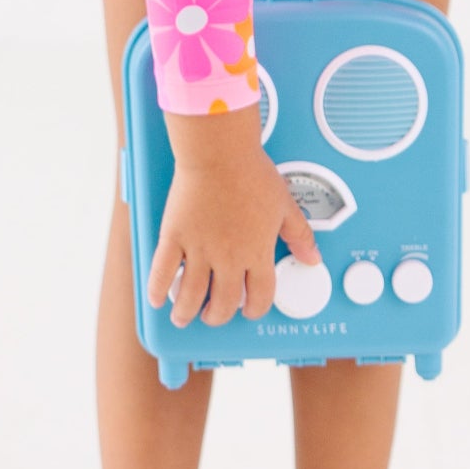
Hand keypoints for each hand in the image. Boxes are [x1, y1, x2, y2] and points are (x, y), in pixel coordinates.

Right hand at [146, 149, 322, 328]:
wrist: (219, 152)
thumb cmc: (251, 173)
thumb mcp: (285, 205)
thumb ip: (299, 235)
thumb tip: (312, 256)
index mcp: (257, 252)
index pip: (260, 297)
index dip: (255, 309)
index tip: (249, 310)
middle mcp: (228, 257)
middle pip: (223, 303)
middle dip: (218, 315)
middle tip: (213, 315)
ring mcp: (199, 249)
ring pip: (191, 295)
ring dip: (186, 312)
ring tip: (182, 316)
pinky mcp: (175, 236)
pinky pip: (163, 271)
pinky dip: (158, 289)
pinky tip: (157, 298)